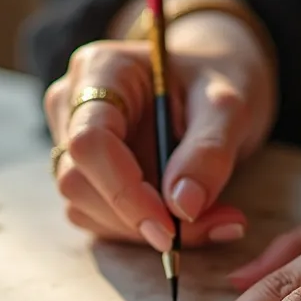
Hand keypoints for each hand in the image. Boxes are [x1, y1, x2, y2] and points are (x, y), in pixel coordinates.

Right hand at [44, 10, 275, 250]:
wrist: (216, 78)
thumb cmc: (220, 77)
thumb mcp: (229, 106)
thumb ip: (209, 151)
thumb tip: (182, 208)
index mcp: (101, 70)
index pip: (89, 142)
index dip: (123, 191)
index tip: (170, 226)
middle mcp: (73, 104)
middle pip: (78, 181)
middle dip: (139, 218)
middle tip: (214, 225)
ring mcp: (71, 141)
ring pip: (84, 207)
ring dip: (145, 230)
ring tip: (216, 219)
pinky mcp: (87, 174)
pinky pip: (100, 219)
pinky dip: (145, 230)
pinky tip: (194, 219)